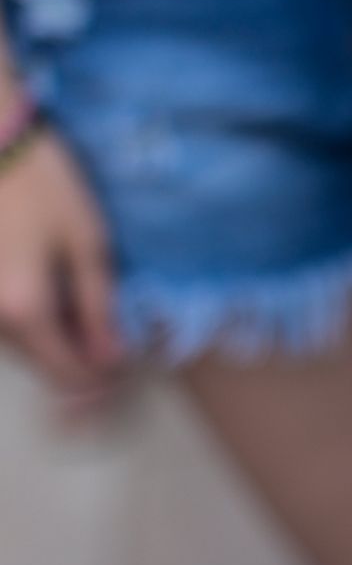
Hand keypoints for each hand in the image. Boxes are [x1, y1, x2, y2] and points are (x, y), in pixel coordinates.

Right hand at [0, 124, 122, 408]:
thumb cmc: (44, 185)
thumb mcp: (87, 243)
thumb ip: (98, 306)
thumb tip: (110, 359)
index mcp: (24, 311)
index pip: (66, 373)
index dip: (101, 379)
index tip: (126, 363)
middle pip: (38, 363)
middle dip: (77, 360)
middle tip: (111, 337)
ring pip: (15, 344)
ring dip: (52, 338)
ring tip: (86, 312)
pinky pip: (1, 321)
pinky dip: (28, 318)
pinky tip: (52, 292)